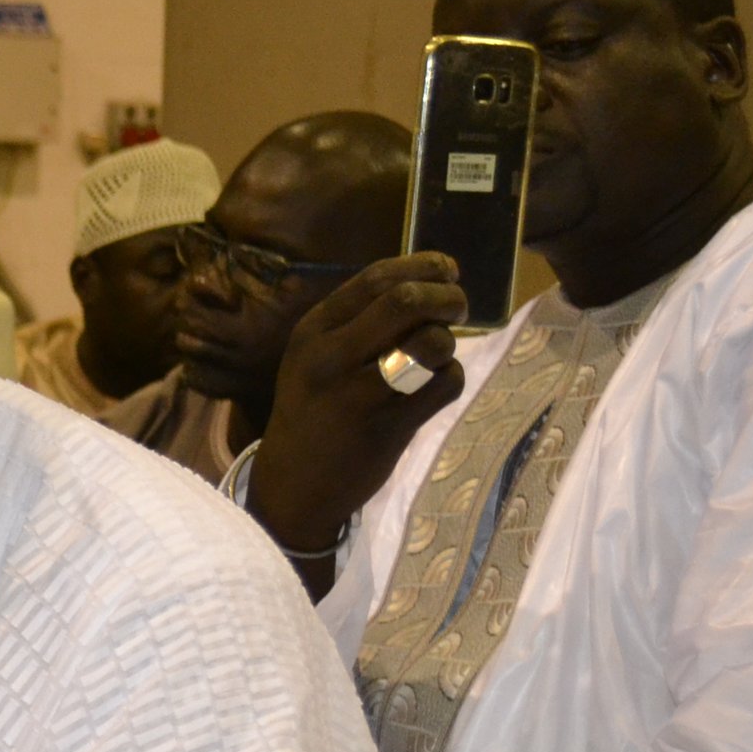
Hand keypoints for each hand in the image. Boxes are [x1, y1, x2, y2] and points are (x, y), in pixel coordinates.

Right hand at [244, 254, 468, 562]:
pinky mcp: (389, 425)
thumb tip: (425, 281)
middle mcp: (331, 356)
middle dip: (446, 297)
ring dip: (447, 342)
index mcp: (312, 331)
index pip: (375, 279)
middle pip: (407, 301)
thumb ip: (356, 321)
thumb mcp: (314, 358)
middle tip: (459, 307)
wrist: (293, 486)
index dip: (423, 266)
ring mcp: (360, 392)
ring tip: (434, 356)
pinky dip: (450, 378)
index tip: (447, 270)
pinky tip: (432, 389)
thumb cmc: (311, 412)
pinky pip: (445, 383)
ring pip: (431, 341)